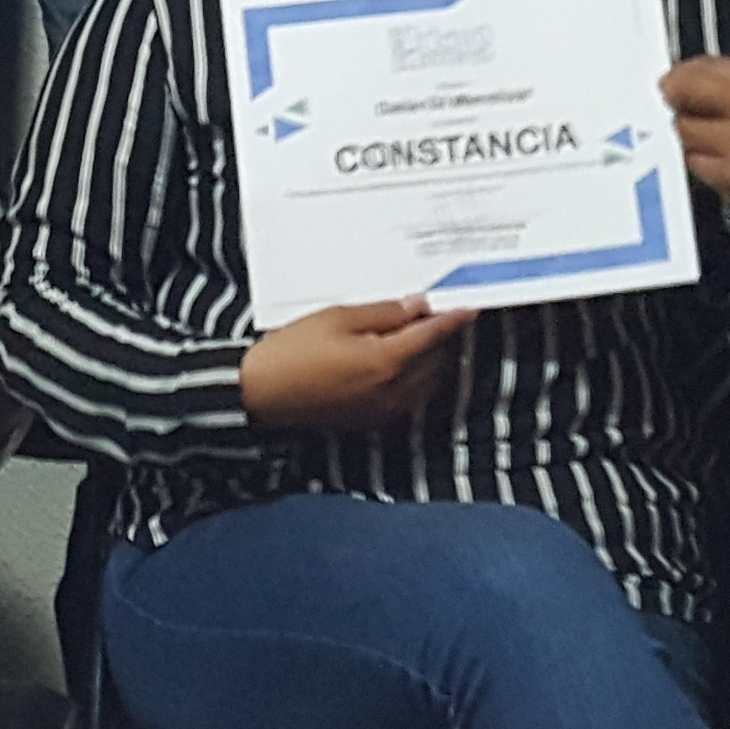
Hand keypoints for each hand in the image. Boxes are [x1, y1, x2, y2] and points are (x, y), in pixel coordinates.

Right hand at [239, 298, 470, 430]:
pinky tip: (401, 362)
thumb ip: (383, 313)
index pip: (433, 336)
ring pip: (426, 383)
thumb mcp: (337, 318)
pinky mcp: (371, 422)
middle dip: (441, 337)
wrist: (260, 394)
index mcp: (386, 362)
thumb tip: (416, 306)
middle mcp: (392, 392)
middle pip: (435, 361)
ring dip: (431, 360)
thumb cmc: (292, 352)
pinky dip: (415, 379)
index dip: (453, 319)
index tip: (469, 307)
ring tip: (420, 335)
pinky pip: (409, 399)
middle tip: (436, 312)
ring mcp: (383, 411)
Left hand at [659, 55, 729, 254]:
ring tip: (709, 142)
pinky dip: (697, 162)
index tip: (674, 78)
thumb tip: (689, 73)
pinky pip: (692, 161)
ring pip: (683, 128)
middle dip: (674, 98)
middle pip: (683, 90)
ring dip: (687, 134)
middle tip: (674, 106)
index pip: (704, 65)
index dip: (682, 72)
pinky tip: (717, 164)